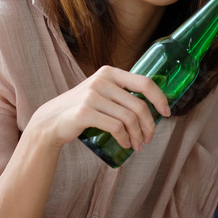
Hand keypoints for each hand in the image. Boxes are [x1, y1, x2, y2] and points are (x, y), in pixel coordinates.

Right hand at [26, 66, 169, 151]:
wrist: (51, 121)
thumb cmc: (82, 109)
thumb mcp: (101, 92)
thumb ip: (121, 92)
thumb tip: (153, 104)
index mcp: (109, 72)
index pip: (144, 82)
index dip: (160, 98)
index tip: (167, 113)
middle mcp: (102, 80)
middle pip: (139, 104)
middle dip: (149, 125)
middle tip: (149, 138)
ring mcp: (92, 95)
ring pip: (129, 118)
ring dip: (137, 135)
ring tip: (138, 145)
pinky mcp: (85, 112)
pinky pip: (116, 127)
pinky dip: (125, 138)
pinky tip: (126, 144)